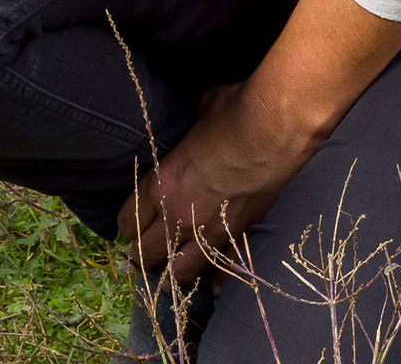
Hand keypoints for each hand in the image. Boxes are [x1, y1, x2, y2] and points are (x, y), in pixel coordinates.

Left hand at [117, 82, 320, 287]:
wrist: (275, 129)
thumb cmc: (231, 113)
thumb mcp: (195, 116)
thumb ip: (190, 132)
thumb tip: (199, 118)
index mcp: (160, 186)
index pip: (126, 222)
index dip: (126, 223)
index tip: (129, 221)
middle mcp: (178, 217)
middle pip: (146, 254)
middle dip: (141, 254)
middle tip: (142, 252)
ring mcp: (209, 233)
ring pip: (179, 272)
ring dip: (170, 275)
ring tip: (168, 276)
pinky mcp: (239, 237)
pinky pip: (222, 269)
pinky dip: (216, 280)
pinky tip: (212, 286)